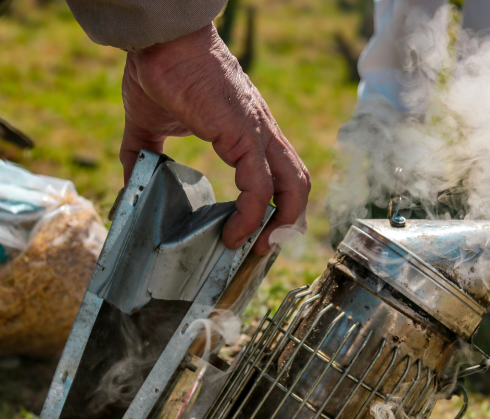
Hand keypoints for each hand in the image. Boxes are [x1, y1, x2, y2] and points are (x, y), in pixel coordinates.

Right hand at [121, 23, 309, 254]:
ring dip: (281, 223)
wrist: (160, 40)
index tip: (258, 232)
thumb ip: (144, 154)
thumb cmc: (160, 73)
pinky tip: (234, 233)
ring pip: (293, 186)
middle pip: (297, 183)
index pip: (281, 174)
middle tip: (264, 248)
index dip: (278, 206)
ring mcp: (258, 133)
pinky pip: (260, 185)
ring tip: (256, 248)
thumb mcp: (150, 124)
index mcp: (249, 132)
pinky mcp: (245, 134)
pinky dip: (253, 215)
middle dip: (288, 221)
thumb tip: (131, 183)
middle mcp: (263, 134)